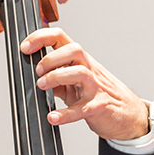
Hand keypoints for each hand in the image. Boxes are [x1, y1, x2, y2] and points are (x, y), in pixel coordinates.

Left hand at [19, 27, 148, 140]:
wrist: (128, 113)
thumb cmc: (99, 94)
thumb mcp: (75, 82)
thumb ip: (57, 75)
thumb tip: (33, 72)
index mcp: (80, 60)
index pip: (61, 37)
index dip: (41, 38)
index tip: (25, 48)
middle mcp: (89, 69)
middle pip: (74, 50)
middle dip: (51, 58)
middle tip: (38, 72)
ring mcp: (95, 87)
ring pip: (80, 73)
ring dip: (56, 77)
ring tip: (42, 87)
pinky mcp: (99, 106)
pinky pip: (82, 108)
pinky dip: (65, 114)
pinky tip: (53, 117)